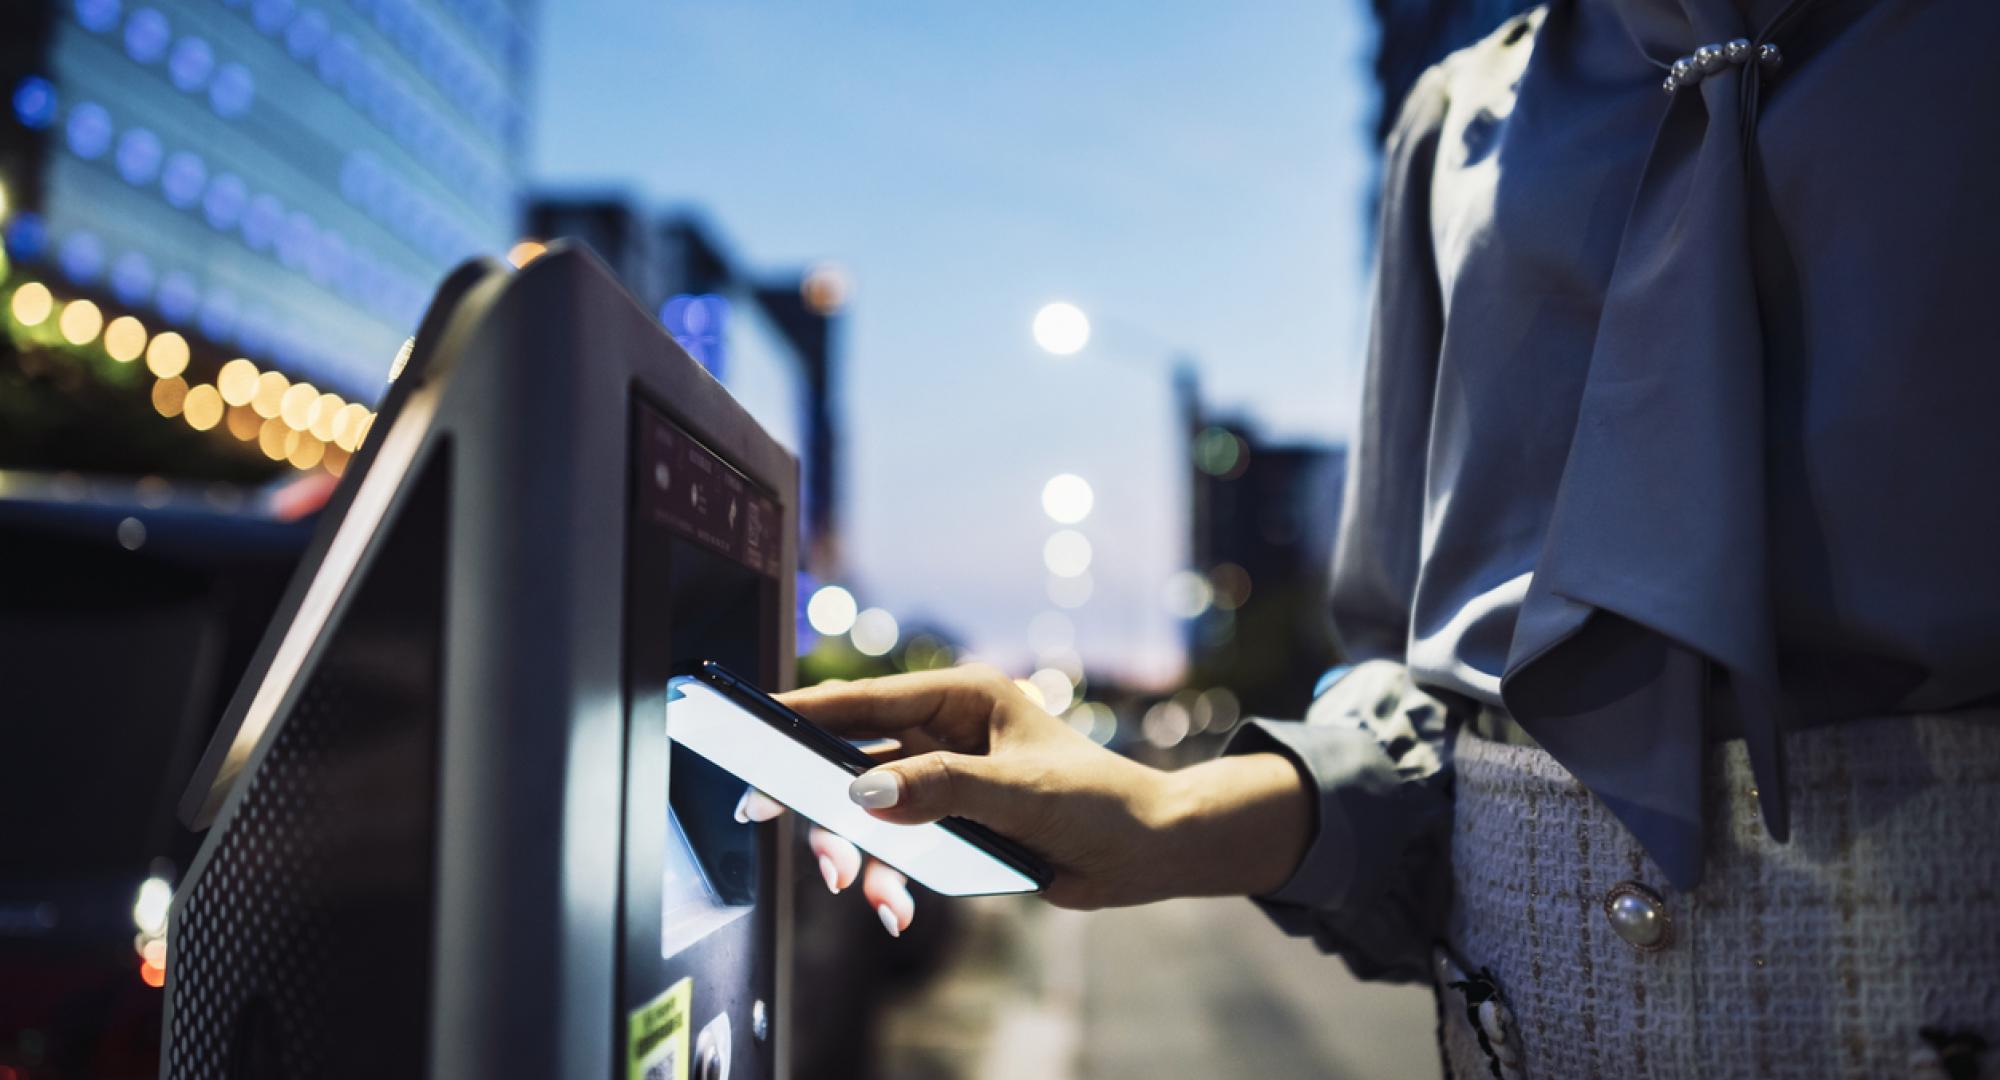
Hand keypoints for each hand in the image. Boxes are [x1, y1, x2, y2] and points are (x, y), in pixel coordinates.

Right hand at [740, 665, 1313, 933]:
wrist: (1143, 852)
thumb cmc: (1094, 801)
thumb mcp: (1014, 792)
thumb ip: (937, 789)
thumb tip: (862, 790)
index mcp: (961, 698)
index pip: (867, 700)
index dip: (805, 711)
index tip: (751, 720)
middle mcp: (945, 731)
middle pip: (851, 756)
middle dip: (819, 798)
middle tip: (771, 817)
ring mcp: (943, 778)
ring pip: (866, 811)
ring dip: (854, 851)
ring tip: (856, 886)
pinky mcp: (949, 822)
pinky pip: (895, 846)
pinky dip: (888, 878)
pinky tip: (896, 909)